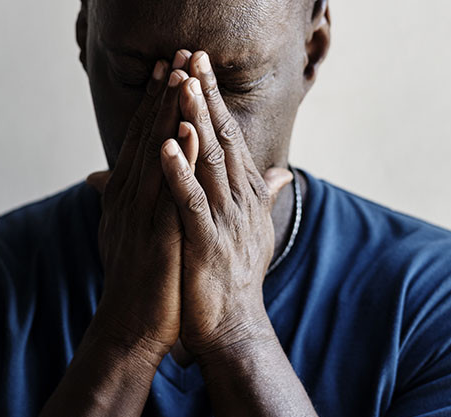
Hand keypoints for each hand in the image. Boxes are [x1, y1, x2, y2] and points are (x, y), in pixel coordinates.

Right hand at [89, 53, 194, 363]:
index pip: (143, 143)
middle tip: (176, 56)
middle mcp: (128, 200)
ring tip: (181, 78)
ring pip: (153, 157)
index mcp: (128, 197)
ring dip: (167, 116)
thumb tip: (122, 181)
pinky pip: (167, 192)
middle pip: (146, 139)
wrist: (132, 326)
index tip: (170, 73)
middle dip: (162, 97)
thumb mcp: (138, 234)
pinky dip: (178, 161)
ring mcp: (139, 217)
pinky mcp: (154, 237)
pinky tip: (190, 133)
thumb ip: (139, 203)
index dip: (156, 107)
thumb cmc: (142, 279)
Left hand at [159, 51, 292, 357]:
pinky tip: (167, 143)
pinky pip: (192, 201)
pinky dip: (180, 171)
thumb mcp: (252, 229)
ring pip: (210, 162)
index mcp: (246, 195)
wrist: (233, 326)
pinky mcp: (208, 243)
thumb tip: (282, 172)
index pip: (231, 138)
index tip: (200, 68)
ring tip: (182, 87)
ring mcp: (226, 221)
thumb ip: (263, 195)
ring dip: (195, 122)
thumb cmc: (234, 275)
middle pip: (223, 139)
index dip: (216, 102)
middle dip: (207, 97)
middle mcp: (241, 201)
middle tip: (194, 57)